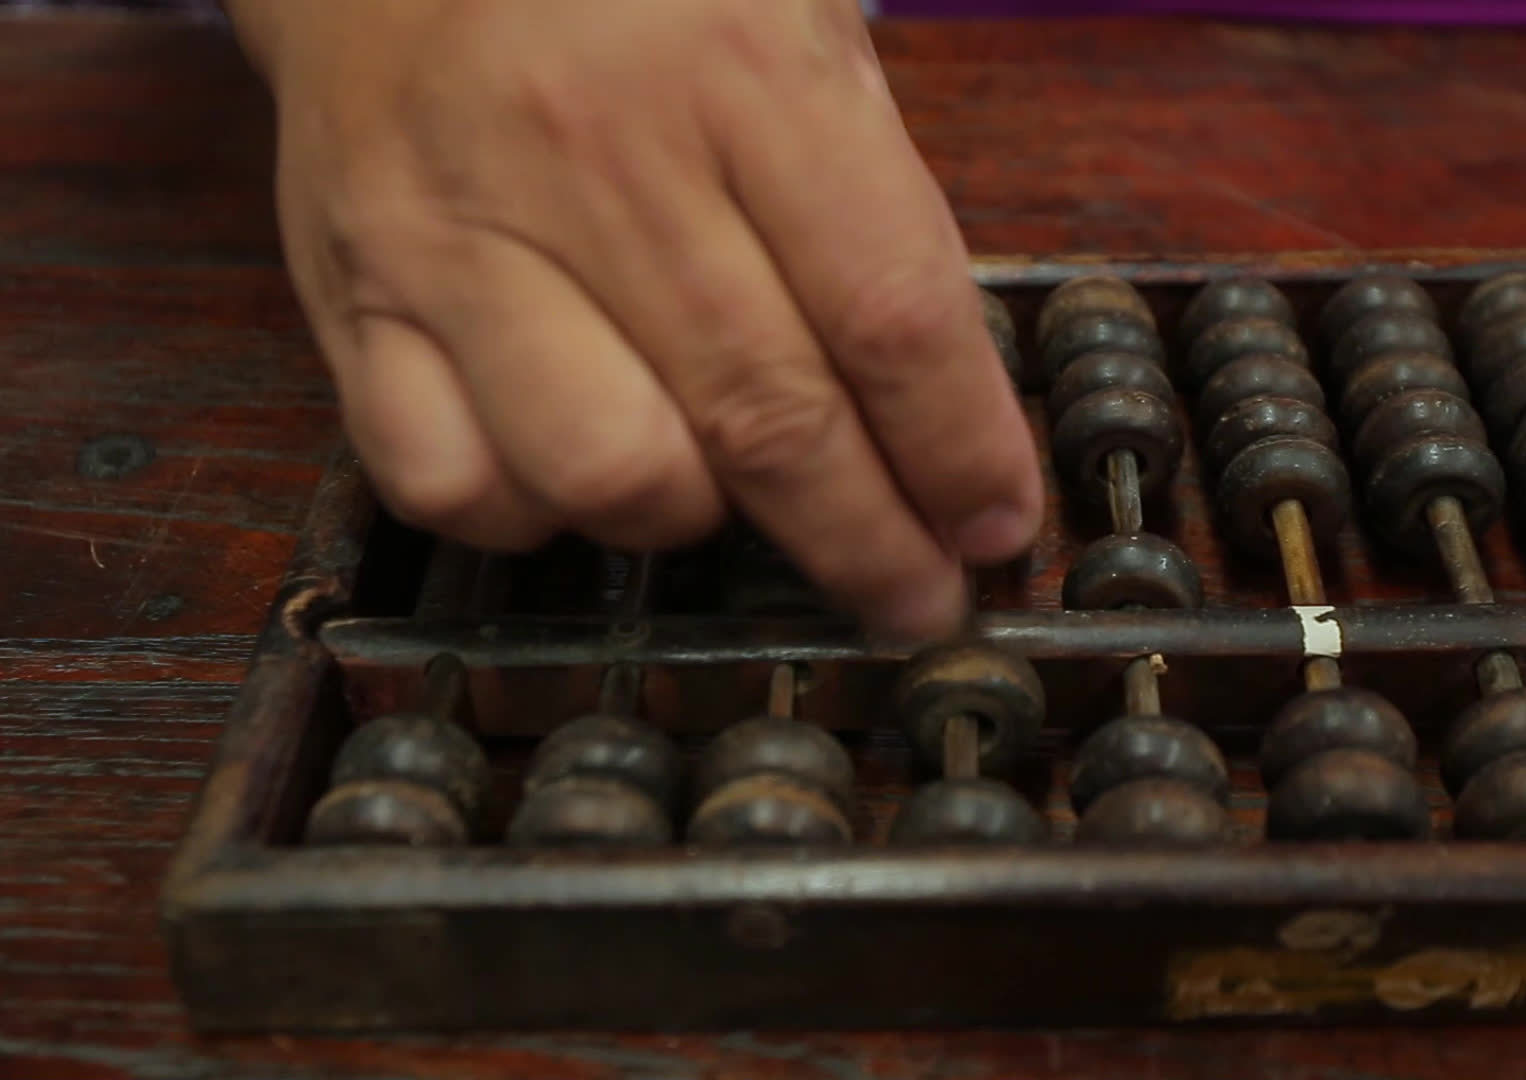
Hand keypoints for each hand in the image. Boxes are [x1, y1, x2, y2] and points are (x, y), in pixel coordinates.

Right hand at [225, 0, 1041, 638]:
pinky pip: (453, 486)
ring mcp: (458, 234)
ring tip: (735, 502)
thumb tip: (955, 417)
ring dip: (698, 525)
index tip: (994, 525)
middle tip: (916, 599)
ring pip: (608, 476)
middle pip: (769, 421)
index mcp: (742, 65)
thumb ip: (874, 204)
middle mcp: (597, 152)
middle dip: (870, 545)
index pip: (889, 316)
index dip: (958, 452)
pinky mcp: (352, 298)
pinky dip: (536, 518)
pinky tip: (580, 477)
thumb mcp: (800, 25)